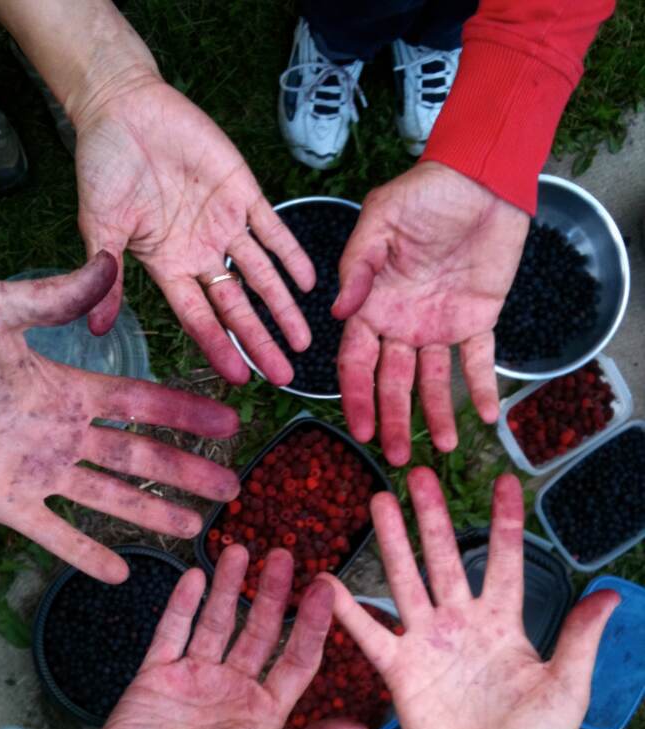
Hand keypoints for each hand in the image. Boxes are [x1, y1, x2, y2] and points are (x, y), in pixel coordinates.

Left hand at [0, 254, 239, 583]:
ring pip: (109, 498)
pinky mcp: (6, 505)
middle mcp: (60, 433)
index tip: (229, 422)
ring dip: (152, 514)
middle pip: (138, 457)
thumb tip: (109, 260)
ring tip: (194, 530)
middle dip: (186, 471)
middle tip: (231, 487)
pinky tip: (120, 573)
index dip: (185, 413)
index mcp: (64, 387)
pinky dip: (85, 554)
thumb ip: (53, 296)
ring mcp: (36, 472)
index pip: (140, 404)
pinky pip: (55, 533)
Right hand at [73, 76, 314, 385]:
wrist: (122, 107)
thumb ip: (107, 275)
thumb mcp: (99, 225)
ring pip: (261, 275)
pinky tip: (308, 282)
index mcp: (168, 266)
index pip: (200, 318)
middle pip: (237, 307)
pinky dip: (291, 254)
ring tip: (303, 339)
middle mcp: (200, 253)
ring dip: (282, 307)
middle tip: (285, 374)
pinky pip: (272, 229)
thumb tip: (96, 327)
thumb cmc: (103, 166)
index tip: (241, 379)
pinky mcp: (242, 192)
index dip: (220, 348)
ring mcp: (224, 224)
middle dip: (260, 341)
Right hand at [77, 545, 365, 728]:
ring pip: (216, 622)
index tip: (327, 587)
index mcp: (264, 716)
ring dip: (228, 587)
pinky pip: (171, 632)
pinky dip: (182, 603)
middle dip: (273, 593)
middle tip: (284, 554)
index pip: (297, 660)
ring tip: (240, 549)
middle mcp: (233, 692)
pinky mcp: (156, 677)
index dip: (313, 624)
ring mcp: (194, 680)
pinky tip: (193, 575)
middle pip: (260, 631)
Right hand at [325, 468, 616, 728]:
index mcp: (503, 624)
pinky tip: (328, 584)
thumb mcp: (566, 688)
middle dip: (432, 517)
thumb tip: (611, 593)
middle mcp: (461, 624)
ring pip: (407, 581)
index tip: (505, 482)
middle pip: (445, 558)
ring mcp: (428, 643)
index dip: (504, 522)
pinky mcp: (401, 670)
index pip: (505, 561)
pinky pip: (371, 634)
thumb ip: (579, 638)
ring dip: (393, 542)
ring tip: (379, 501)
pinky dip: (349, 611)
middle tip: (419, 475)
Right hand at [334, 162, 529, 464]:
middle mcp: (401, 325)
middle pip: (393, 383)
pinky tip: (485, 417)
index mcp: (371, 307)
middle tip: (396, 456)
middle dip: (394, 421)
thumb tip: (337, 313)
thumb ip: (357, 266)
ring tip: (445, 446)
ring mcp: (439, 327)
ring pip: (434, 382)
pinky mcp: (477, 320)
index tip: (360, 429)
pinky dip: (482, 388)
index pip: (357, 363)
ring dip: (437, 415)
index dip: (357, 397)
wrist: (480, 179)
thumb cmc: (423, 193)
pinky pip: (478, 361)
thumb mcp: (380, 221)